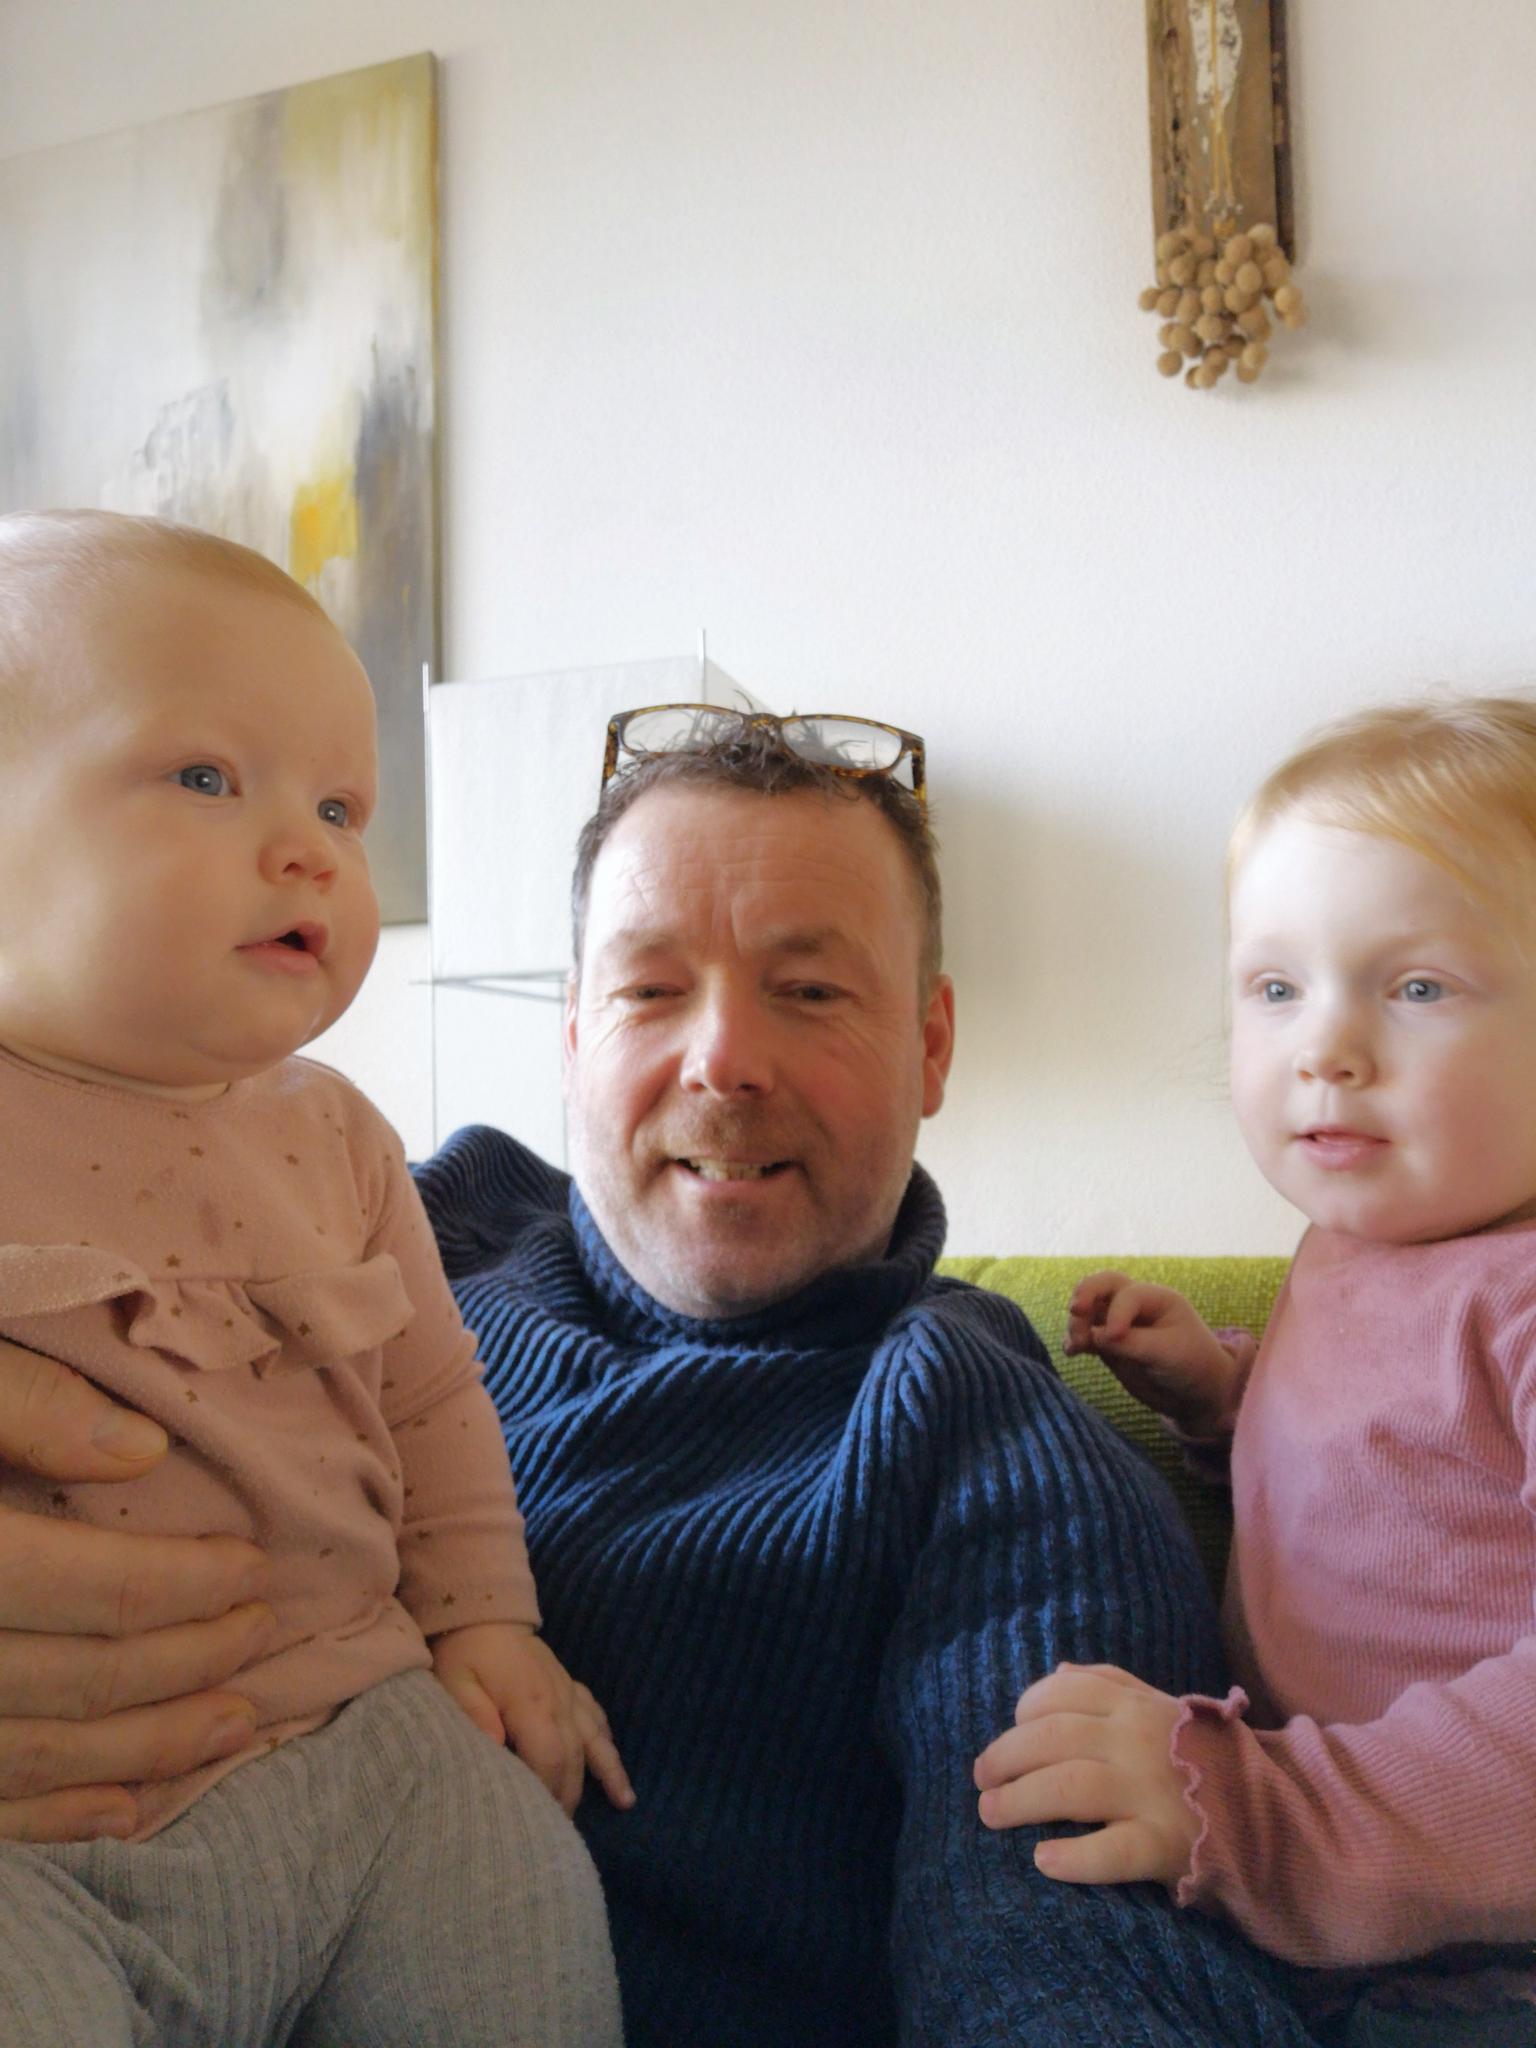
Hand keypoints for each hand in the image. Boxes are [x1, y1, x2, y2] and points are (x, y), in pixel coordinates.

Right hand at [0, 1341, 272, 1842]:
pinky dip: (56, 1817)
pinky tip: (124, 1811)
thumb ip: (26, 1405)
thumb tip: (142, 1453)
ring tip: (233, 1725)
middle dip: (184, 1666)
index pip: (91, 1592)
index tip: (253, 1566)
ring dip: (145, 1750)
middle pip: (74, 1682)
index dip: (184, 1586)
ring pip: (33, 1757)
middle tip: (262, 1636)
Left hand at [431, 1621, 634, 1817]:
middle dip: (571, 1796)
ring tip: (625, 1802)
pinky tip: (614, 1762)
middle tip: (563, 1832)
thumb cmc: (464, 1653)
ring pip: (595, 1737)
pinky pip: (596, 1716)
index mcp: (530, 1702)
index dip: (548, 1793)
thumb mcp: (456, 1682)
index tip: (541, 1824)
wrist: (484, 1613)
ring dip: (609, 1770)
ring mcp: (569, 1692)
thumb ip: (475, 1715)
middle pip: (574, 1756)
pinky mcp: (571, 1687)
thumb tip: (496, 1751)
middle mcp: (559, 1700)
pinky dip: (607, 1740)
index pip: (549, 1757)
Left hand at [973, 1662, 1198, 1886]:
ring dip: (1019, 1800)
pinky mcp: (1165, 1846)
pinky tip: (1044, 1861)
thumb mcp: (1162, 1707)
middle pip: (1052, 1738)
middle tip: (981, 1780)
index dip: (1023, 1711)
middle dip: (1005, 1756)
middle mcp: (1138, 1741)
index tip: (1009, 1732)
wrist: (1273, 1816)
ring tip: (991, 1813)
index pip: (1061, 1693)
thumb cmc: (1202, 1759)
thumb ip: (1111, 1685)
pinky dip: (1073, 1858)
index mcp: (1136, 1704)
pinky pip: (1111, 1852)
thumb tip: (1057, 1671)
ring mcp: (1151, 1793)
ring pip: (1068, 1786)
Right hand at [1064, 1271, 1238, 1436]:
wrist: (1197, 1394)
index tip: (1114, 1337)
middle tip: (1075, 1310)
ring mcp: (1120, 1324)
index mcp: (1158, 1298)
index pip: (1128, 1295)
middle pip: (1103, 1284)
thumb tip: (1093, 1335)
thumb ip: (1130, 1342)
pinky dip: (1075, 1341)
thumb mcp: (1167, 1353)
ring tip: (1076, 1345)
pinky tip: (1071, 1352)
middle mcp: (1137, 1306)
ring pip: (1089, 1310)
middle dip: (1086, 1293)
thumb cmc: (1193, 1366)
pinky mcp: (1110, 1345)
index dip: (1117, 1313)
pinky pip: (1086, 1336)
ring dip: (1077, 1322)